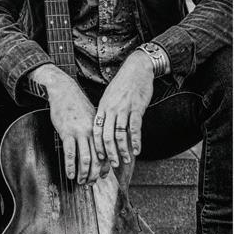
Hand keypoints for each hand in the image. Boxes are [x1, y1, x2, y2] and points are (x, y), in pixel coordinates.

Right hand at [29, 64, 108, 184]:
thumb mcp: (90, 118)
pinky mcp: (67, 132)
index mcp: (99, 129)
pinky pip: (70, 153)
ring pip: (85, 158)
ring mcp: (80, 132)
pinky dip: (71, 166)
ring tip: (81, 182)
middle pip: (97, 158)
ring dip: (84, 173)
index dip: (105, 166)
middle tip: (91, 183)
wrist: (64, 90)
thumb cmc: (76, 106)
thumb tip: (97, 147)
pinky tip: (70, 175)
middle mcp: (92, 132)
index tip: (103, 177)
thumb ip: (94, 132)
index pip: (105, 152)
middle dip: (95, 174)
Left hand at [93, 51, 153, 167]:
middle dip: (109, 153)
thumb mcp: (109, 98)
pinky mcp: (136, 108)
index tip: (100, 159)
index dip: (97, 147)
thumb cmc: (123, 85)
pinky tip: (137, 150)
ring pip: (120, 134)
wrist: (136, 68)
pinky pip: (134, 128)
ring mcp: (123, 109)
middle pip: (106, 136)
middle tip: (113, 165)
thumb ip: (106, 113)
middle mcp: (111, 110)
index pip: (96, 131)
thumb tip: (104, 130)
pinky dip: (136, 141)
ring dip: (123, 150)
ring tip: (127, 160)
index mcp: (102, 108)